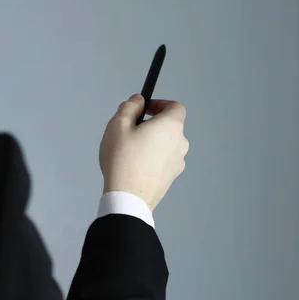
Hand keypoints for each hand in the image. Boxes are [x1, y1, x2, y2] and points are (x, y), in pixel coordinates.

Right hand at [99, 94, 188, 211]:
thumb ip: (130, 107)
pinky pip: (163, 161)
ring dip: (152, 143)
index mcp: (171, 126)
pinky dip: (152, 159)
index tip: (144, 108)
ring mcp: (178, 163)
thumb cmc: (123, 161)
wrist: (128, 198)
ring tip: (130, 151)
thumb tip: (137, 101)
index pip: (174, 106)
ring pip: (165, 145)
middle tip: (131, 131)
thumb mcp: (118, 125)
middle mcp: (180, 144)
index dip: (159, 104)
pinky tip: (134, 166)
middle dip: (152, 124)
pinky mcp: (171, 178)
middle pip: (169, 126)